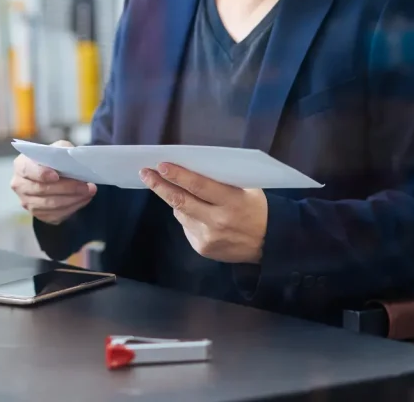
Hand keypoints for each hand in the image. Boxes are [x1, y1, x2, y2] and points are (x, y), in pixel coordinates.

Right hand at [10, 140, 96, 224]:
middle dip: (67, 188)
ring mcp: (27, 202)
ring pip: (50, 205)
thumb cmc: (53, 160)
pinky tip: (83, 199)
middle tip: (86, 186)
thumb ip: (62, 150)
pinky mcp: (39, 214)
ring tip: (89, 192)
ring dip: (73, 199)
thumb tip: (72, 158)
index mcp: (21, 165)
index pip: (27, 170)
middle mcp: (20, 185)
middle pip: (42, 190)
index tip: (56, 176)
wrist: (52, 175)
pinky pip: (56, 215)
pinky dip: (72, 207)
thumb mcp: (57, 148)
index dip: (41, 174)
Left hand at [140, 164, 267, 263]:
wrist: (268, 243)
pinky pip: (186, 226)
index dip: (178, 175)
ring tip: (168, 187)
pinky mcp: (202, 248)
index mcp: (231, 202)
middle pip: (181, 201)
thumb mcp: (248, 188)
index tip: (160, 166)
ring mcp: (208, 237)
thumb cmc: (256, 208)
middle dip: (159, 186)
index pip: (199, 186)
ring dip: (173, 199)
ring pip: (180, 213)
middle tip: (145, 173)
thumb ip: (223, 180)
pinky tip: (194, 211)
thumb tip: (192, 166)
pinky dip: (186, 215)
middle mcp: (217, 221)